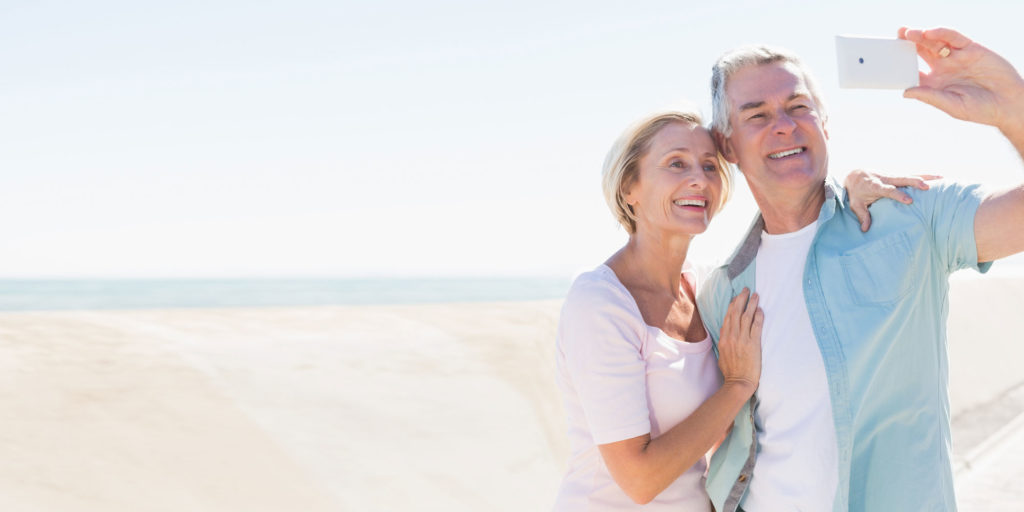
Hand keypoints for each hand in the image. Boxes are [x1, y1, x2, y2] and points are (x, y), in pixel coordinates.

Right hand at [717, 288, 762, 392]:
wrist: (738, 382)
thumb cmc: (731, 371)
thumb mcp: (722, 354)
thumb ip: (725, 342)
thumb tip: (727, 334)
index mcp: (723, 338)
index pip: (728, 317)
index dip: (732, 305)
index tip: (736, 297)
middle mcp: (731, 336)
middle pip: (736, 313)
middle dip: (741, 299)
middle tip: (746, 290)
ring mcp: (742, 340)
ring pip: (746, 317)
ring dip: (751, 304)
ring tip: (756, 295)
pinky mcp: (753, 344)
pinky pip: (756, 326)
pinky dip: (758, 316)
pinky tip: (760, 309)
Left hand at [845, 170, 941, 231]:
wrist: (855, 175)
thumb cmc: (856, 192)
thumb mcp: (856, 204)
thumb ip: (862, 216)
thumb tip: (865, 230)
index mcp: (875, 186)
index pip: (888, 190)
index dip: (899, 195)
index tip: (909, 201)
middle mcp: (886, 179)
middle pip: (902, 179)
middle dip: (915, 182)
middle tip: (927, 187)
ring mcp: (893, 176)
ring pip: (910, 175)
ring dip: (925, 177)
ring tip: (941, 178)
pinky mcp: (897, 176)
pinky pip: (912, 175)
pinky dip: (924, 176)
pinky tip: (938, 178)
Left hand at [898, 27, 1023, 133]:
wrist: (1009, 103)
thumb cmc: (980, 109)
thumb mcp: (952, 105)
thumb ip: (929, 97)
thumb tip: (905, 92)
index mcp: (935, 84)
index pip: (913, 71)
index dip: (901, 65)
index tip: (887, 60)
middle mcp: (943, 68)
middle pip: (921, 52)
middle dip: (908, 44)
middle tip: (896, 36)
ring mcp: (956, 57)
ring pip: (935, 42)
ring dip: (922, 36)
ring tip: (909, 33)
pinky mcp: (971, 49)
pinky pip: (954, 38)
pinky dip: (942, 34)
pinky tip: (930, 33)